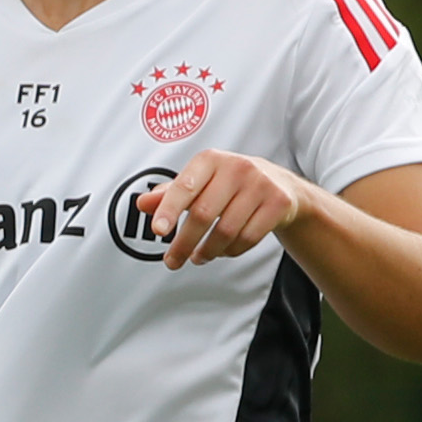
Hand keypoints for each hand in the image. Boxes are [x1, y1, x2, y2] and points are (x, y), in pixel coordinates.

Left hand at [141, 149, 310, 270]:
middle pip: (203, 214)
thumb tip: (142, 204)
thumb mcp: (200, 182)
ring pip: (226, 231)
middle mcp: (237, 167)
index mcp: (211, 160)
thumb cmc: (230, 183)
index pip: (185, 186)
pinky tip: (223, 250)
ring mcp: (260, 184)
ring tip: (198, 257)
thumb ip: (170, 194)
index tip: (158, 231)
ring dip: (208, 251)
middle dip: (184, 243)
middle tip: (172, 261)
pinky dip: (231, 251)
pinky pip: (248, 238)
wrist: (280, 185)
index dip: (169, 209)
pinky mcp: (278, 202)